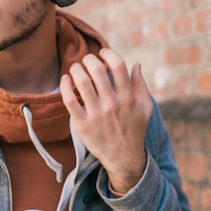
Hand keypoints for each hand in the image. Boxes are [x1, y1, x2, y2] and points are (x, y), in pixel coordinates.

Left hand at [60, 48, 153, 194]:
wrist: (123, 158)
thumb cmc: (134, 130)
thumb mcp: (145, 108)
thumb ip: (141, 85)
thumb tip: (136, 64)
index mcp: (129, 98)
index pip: (118, 66)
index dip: (108, 53)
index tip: (102, 53)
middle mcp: (112, 105)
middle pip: (97, 71)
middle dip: (89, 59)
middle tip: (87, 60)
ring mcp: (97, 115)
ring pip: (82, 82)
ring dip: (76, 69)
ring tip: (76, 67)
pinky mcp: (83, 124)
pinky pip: (70, 100)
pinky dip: (65, 85)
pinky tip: (66, 79)